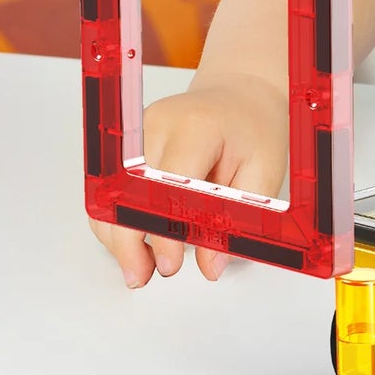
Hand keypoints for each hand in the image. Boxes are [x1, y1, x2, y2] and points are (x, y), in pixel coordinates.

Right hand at [89, 73, 287, 287]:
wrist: (242, 99)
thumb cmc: (254, 130)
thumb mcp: (264, 172)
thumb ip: (238, 220)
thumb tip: (212, 265)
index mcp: (195, 126)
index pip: (166, 184)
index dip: (163, 229)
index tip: (168, 264)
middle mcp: (156, 125)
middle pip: (126, 191)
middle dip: (127, 240)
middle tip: (143, 275)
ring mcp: (137, 134)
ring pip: (111, 195)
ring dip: (118, 236)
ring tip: (140, 267)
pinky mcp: (128, 147)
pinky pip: (114, 192)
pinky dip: (120, 222)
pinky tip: (136, 245)